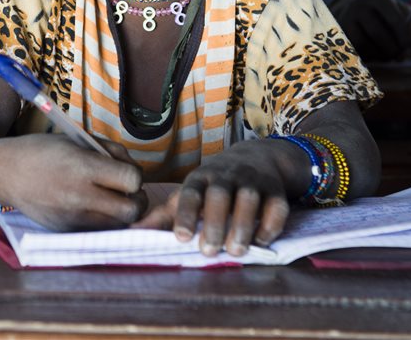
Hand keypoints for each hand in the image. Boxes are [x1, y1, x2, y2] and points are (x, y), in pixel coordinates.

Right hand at [0, 134, 145, 230]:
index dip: (135, 176)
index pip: (132, 180)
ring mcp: (72, 217)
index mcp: (83, 167)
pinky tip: (92, 206)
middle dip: (137, 200)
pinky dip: (103, 220)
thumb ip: (111, 153)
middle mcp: (79, 195)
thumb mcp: (78, 140)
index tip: (126, 172)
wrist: (6, 172)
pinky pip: (98, 230)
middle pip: (132, 210)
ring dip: (122, 213)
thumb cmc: (43, 150)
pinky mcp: (66, 230)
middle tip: (127, 191)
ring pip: (119, 225)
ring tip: (109, 198)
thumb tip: (136, 172)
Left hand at [133, 141, 289, 256]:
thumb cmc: (214, 183)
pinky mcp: (276, 190)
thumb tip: (133, 231)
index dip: (185, 213)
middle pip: (220, 196)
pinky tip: (260, 241)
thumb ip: (166, 214)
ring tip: (236, 251)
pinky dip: (270, 225)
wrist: (257, 158)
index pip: (190, 192)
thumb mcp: (190, 192)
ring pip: (249, 199)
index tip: (180, 237)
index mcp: (201, 178)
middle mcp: (226, 176)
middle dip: (214, 223)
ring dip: (242, 226)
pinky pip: (277, 206)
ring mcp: (252, 181)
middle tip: (209, 251)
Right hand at [332, 0, 410, 61]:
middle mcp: (360, 4)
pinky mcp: (339, 31)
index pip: (395, 19)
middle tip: (403, 58)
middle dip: (393, 49)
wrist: (351, 14)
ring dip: (381, 54)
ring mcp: (346, 17)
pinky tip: (376, 54)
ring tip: (390, 56)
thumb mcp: (398, 14)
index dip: (405, 38)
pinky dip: (369, 55)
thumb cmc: (382, 16)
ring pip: (366, 43)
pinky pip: (355, 48)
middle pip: (380, 34)